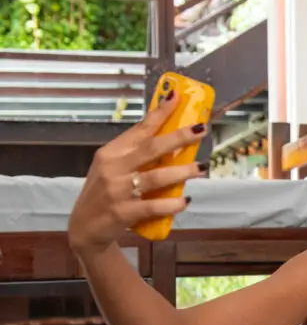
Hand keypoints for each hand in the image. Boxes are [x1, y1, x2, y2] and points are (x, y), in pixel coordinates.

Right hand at [67, 91, 206, 256]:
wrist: (85, 227)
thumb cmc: (106, 193)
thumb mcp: (113, 168)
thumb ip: (136, 156)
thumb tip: (174, 144)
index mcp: (111, 153)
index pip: (139, 129)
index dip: (160, 112)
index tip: (177, 96)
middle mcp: (113, 168)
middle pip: (151, 148)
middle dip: (179, 137)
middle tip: (201, 129)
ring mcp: (118, 190)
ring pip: (157, 176)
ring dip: (183, 171)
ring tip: (202, 167)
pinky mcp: (124, 212)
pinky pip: (154, 205)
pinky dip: (173, 203)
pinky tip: (186, 200)